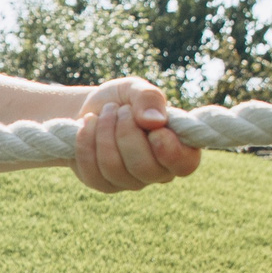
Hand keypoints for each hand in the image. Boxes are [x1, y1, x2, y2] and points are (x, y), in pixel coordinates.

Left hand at [71, 77, 199, 192]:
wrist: (92, 109)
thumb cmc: (123, 100)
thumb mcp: (136, 89)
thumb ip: (149, 98)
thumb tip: (155, 120)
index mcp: (178, 148)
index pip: (185, 164)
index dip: (170, 149)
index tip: (155, 129)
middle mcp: (157, 172)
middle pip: (145, 168)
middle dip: (126, 132)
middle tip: (121, 110)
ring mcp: (130, 182)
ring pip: (115, 168)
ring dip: (105, 132)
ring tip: (105, 112)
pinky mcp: (103, 184)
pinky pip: (92, 170)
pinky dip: (86, 141)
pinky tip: (88, 124)